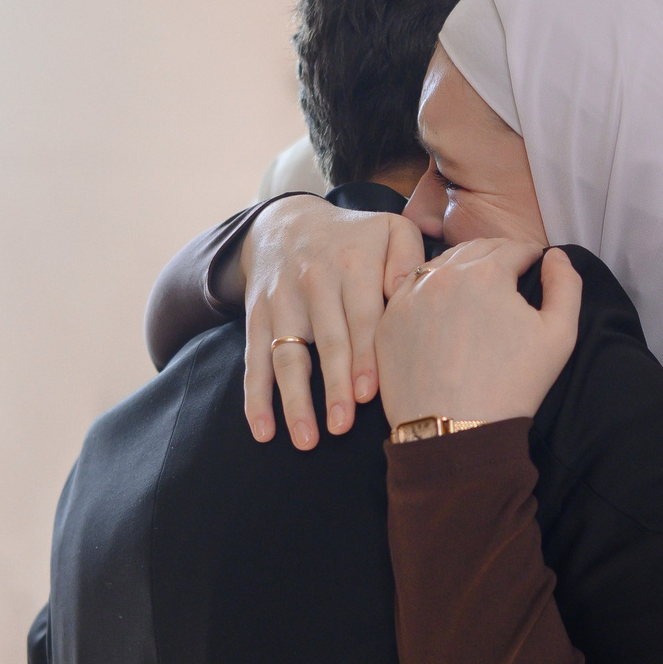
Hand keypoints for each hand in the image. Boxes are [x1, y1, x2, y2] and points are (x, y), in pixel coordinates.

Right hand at [240, 196, 424, 447]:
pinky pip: (254, 361)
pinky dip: (255, 398)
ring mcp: (282, 302)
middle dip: (333, 386)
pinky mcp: (257, 317)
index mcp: (353, 265)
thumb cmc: (354, 239)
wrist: (286, 223)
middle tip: (342, 426)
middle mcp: (314, 283)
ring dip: (295, 401)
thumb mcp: (389, 230)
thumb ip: (408, 256)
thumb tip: (407, 291)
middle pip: (326, 341)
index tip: (368, 395)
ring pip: (288, 357)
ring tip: (306, 440)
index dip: (364, 357)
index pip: (362, 318)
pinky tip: (263, 431)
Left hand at [378, 242, 580, 428]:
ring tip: (478, 291)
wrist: (455, 432)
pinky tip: (444, 310)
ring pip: (440, 265)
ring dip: (462, 270)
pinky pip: (411, 291)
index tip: (534, 267)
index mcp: (486, 272)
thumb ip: (566, 285)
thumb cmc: (512, 386)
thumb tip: (556, 256)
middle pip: (476, 249)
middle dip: (497, 257)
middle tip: (509, 276)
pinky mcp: (388, 320)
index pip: (514, 247)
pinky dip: (430, 292)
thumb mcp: (559, 336)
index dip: (530, 256)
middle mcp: (442, 274)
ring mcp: (409, 296)